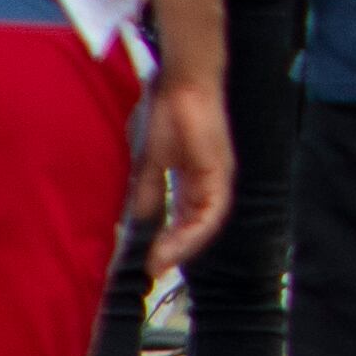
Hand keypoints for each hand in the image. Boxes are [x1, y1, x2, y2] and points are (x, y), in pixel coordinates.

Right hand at [134, 66, 235, 274]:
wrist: (182, 85)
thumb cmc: (167, 116)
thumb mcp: (150, 164)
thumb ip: (148, 193)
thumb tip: (136, 222)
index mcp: (195, 180)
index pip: (185, 219)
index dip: (169, 241)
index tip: (149, 260)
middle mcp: (210, 182)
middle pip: (197, 226)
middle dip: (175, 250)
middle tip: (153, 270)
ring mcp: (218, 177)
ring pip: (206, 224)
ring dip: (183, 247)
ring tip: (160, 264)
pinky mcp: (220, 172)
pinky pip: (212, 211)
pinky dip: (194, 232)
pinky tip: (176, 245)